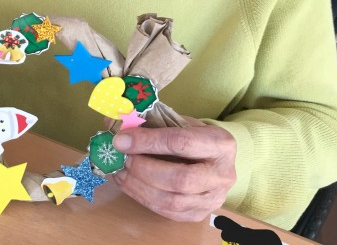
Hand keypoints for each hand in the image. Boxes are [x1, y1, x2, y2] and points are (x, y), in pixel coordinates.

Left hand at [112, 124, 236, 221]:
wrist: (217, 158)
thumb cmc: (195, 134)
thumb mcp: (179, 121)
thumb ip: (151, 122)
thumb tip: (114, 123)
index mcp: (220, 144)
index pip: (181, 143)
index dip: (148, 141)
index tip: (121, 139)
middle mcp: (222, 175)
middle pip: (179, 178)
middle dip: (143, 168)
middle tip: (121, 157)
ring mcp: (212, 199)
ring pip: (172, 201)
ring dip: (138, 186)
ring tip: (119, 171)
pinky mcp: (198, 214)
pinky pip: (167, 212)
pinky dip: (142, 197)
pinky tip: (127, 183)